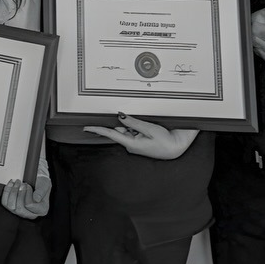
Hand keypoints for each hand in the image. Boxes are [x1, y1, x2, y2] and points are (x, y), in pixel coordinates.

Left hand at [2, 162, 50, 220]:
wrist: (37, 180)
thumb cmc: (41, 183)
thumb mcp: (45, 184)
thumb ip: (41, 191)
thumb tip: (36, 199)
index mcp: (42, 210)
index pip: (30, 206)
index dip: (27, 194)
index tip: (28, 185)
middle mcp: (31, 214)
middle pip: (20, 209)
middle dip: (19, 194)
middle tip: (22, 184)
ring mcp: (21, 212)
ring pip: (11, 207)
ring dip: (13, 192)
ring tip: (17, 183)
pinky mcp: (13, 208)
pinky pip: (5, 203)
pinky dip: (7, 192)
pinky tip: (11, 184)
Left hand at [83, 113, 198, 160]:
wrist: (178, 147)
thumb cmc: (166, 141)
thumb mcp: (149, 129)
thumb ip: (133, 123)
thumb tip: (120, 117)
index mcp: (131, 144)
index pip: (111, 134)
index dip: (98, 130)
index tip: (87, 127)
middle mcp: (131, 144)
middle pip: (120, 129)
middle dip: (124, 123)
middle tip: (133, 119)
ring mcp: (136, 143)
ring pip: (128, 129)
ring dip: (133, 124)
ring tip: (148, 125)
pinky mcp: (141, 141)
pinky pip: (135, 131)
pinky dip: (137, 127)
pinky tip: (148, 126)